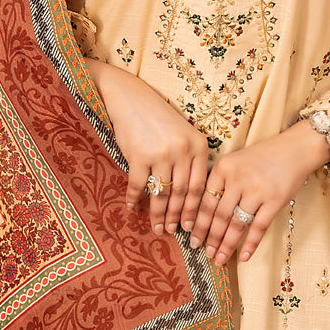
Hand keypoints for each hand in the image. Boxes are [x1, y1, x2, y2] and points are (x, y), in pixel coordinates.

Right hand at [85, 59, 210, 235]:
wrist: (130, 97)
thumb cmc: (158, 117)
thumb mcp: (183, 133)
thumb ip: (190, 159)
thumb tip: (189, 195)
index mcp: (198, 146)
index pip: (199, 186)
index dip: (194, 210)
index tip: (190, 225)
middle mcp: (183, 150)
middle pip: (182, 193)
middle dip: (176, 216)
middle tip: (172, 231)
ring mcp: (161, 153)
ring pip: (161, 193)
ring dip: (158, 213)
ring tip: (156, 227)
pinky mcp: (139, 155)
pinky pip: (138, 185)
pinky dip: (134, 199)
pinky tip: (132, 207)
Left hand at [188, 117, 329, 265]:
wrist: (296, 148)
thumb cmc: (263, 156)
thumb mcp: (236, 160)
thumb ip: (221, 181)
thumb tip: (204, 213)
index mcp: (223, 167)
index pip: (206, 201)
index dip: (198, 223)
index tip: (192, 238)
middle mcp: (238, 178)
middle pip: (219, 215)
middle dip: (210, 238)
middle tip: (204, 253)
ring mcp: (257, 190)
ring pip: (236, 224)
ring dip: (226, 245)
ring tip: (219, 259)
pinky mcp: (274, 200)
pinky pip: (259, 227)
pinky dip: (250, 244)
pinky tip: (244, 256)